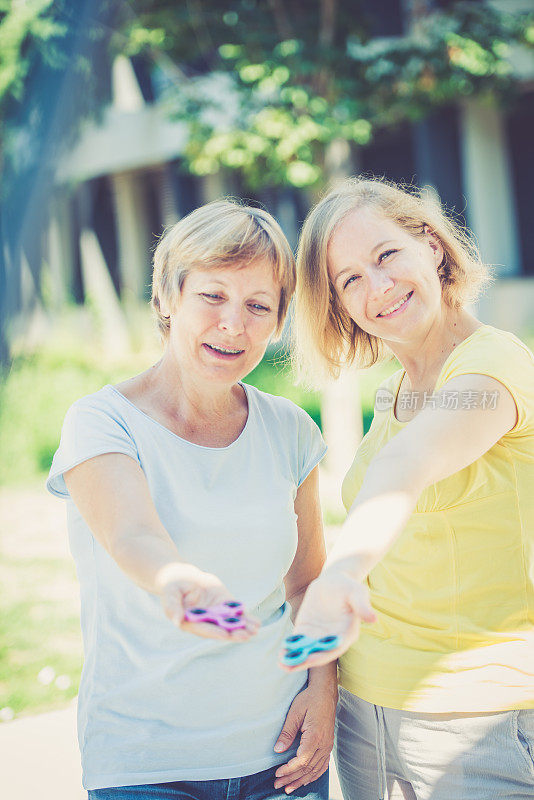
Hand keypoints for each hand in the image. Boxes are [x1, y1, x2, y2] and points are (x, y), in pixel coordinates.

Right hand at [157, 562, 259, 641]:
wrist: (182, 577)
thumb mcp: (169, 595)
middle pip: (220, 629)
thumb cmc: (173, 587)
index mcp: (191, 622)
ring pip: (231, 623)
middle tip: (247, 635)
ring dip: (243, 627)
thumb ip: (172, 608)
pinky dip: (246, 617)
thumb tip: (176, 621)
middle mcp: (205, 621)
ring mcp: (216, 614)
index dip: (215, 631)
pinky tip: (256, 623)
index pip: (204, 628)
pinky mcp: (224, 605)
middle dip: (234, 633)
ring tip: (255, 630)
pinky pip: (236, 613)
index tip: (225, 635)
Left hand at [273, 677, 336, 793]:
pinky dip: (313, 775)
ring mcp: (328, 746)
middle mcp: (324, 744)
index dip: (289, 769)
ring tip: (288, 787)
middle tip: (277, 784)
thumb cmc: (309, 699)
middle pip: (308, 768)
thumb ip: (287, 732)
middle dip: (291, 778)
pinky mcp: (328, 745)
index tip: (277, 773)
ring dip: (301, 780)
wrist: (325, 693)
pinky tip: (305, 780)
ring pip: (315, 770)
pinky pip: (322, 765)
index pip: (302, 761)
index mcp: (315, 736)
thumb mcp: (295, 712)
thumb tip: (278, 750)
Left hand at [279, 569, 375, 670]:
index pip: (336, 647)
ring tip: (281, 663)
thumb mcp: (356, 592)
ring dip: (295, 658)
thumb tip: (373, 618)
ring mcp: (319, 636)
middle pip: (319, 653)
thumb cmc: (347, 586)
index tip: (310, 659)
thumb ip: (361, 605)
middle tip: (289, 666)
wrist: (333, 580)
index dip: (323, 654)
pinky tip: (281, 653)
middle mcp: (333, 639)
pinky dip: (290, 648)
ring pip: (307, 651)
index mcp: (347, 633)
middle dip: (304, 661)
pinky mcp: (307, 630)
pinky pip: (298, 642)